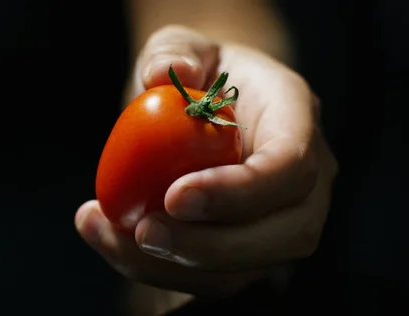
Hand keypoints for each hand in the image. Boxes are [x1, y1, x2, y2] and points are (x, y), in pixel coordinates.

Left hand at [75, 25, 337, 297]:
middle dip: (211, 246)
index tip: (174, 196)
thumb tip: (163, 74)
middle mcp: (303, 181)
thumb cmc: (198, 75)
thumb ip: (173, 51)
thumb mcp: (182, 46)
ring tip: (106, 233)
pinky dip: (155, 269)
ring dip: (171, 265)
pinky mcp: (245, 250)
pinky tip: (109, 239)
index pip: (290, 167)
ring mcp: (278, 221)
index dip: (240, 191)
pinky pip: (209, 277)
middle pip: (286, 234)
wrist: (205, 110)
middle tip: (143, 231)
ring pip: (245, 269)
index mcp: (297, 121)